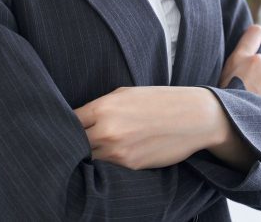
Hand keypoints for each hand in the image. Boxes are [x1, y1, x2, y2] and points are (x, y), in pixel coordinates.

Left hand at [73, 86, 222, 169]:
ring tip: (96, 147)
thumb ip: (101, 106)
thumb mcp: (126, 93)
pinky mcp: (129, 165)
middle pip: (74, 143)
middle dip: (75, 141)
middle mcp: (106, 131)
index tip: (67, 126)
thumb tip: (79, 119)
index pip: (69, 121)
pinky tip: (113, 154)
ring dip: (89, 154)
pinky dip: (105, 163)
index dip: (66, 124)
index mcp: (103, 108)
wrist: (194, 117)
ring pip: (88, 158)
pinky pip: (107, 167)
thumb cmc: (160, 101)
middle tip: (77, 140)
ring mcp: (117, 151)